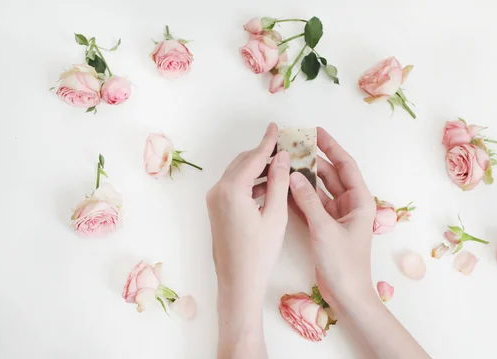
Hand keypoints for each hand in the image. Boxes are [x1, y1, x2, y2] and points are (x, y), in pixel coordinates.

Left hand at [207, 123, 289, 358]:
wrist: (238, 282)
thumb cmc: (259, 253)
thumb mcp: (275, 215)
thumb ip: (278, 182)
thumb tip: (282, 157)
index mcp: (232, 190)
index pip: (254, 158)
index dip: (268, 142)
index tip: (277, 127)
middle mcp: (217, 191)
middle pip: (243, 162)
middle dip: (263, 153)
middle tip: (283, 147)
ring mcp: (214, 201)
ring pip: (237, 174)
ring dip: (256, 168)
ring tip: (280, 165)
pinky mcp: (216, 210)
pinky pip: (233, 187)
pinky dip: (250, 182)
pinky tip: (267, 185)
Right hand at [289, 129, 428, 358]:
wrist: (347, 295)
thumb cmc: (344, 264)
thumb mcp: (324, 230)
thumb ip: (308, 202)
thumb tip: (293, 176)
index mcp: (360, 201)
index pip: (345, 165)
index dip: (331, 146)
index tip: (315, 131)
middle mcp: (350, 205)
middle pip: (330, 175)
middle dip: (313, 160)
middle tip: (293, 146)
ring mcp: (337, 216)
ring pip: (319, 190)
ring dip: (304, 178)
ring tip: (285, 162)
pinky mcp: (325, 227)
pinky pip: (311, 205)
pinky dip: (300, 197)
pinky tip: (284, 186)